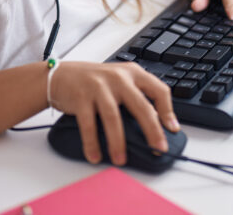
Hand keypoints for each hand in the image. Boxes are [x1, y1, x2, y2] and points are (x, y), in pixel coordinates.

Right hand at [48, 61, 177, 165]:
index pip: (159, 89)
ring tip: (121, 160)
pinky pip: (88, 124)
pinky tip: (95, 155)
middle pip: (141, 106)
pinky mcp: (81, 97)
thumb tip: (155, 125)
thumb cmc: (93, 81)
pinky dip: (92, 143)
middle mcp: (118, 78)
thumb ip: (136, 96)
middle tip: (158, 148)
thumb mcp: (119, 81)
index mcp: (132, 73)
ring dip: (118, 142)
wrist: (60, 75)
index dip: (168, 111)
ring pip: (114, 117)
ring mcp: (99, 86)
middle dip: (152, 130)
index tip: (172, 129)